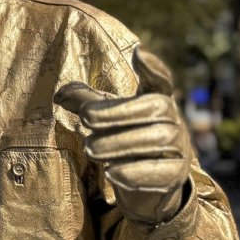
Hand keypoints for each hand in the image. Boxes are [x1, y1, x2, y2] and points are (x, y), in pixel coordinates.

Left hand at [54, 48, 190, 223]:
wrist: (148, 186)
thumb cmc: (125, 139)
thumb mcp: (106, 118)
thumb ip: (85, 103)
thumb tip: (59, 95)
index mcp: (156, 100)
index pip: (161, 79)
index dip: (152, 66)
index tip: (137, 52)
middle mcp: (173, 120)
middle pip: (157, 108)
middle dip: (119, 113)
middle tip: (85, 120)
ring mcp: (179, 148)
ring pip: (159, 140)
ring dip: (120, 144)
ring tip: (90, 149)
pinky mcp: (176, 176)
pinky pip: (162, 172)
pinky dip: (136, 173)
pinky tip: (111, 173)